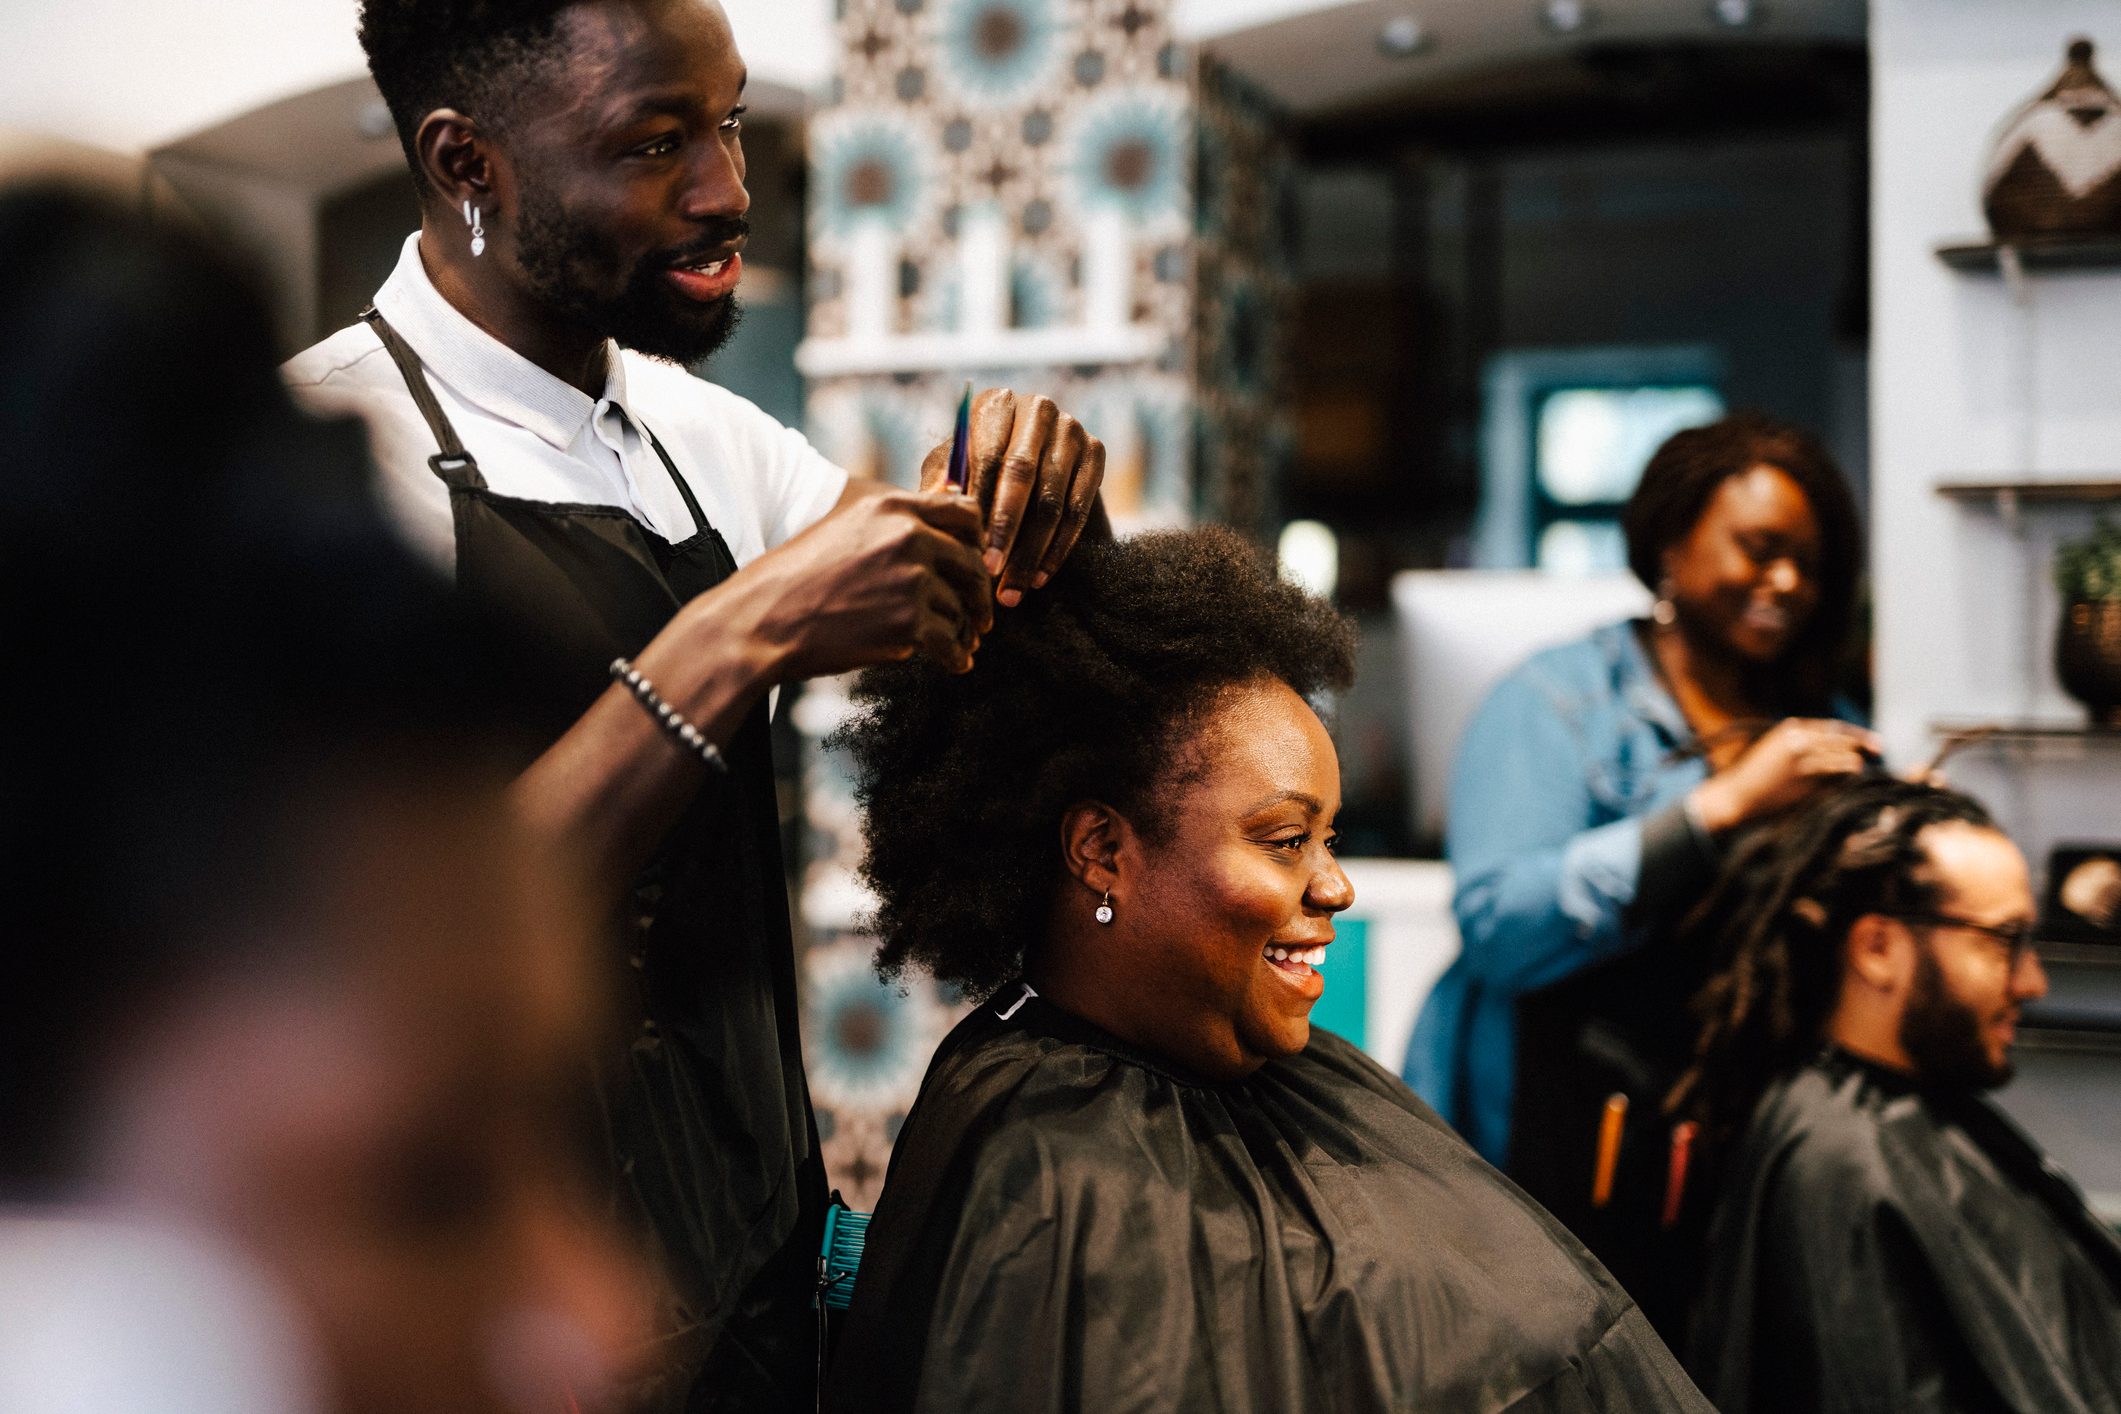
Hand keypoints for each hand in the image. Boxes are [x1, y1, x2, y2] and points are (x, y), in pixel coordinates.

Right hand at [714, 488, 993, 678]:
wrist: (763, 620)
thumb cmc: (796, 577)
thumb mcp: (843, 529)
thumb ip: (893, 523)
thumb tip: (939, 520)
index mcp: (892, 507)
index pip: (964, 512)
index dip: (979, 540)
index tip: (977, 561)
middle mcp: (909, 537)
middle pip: (973, 564)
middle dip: (980, 594)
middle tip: (981, 614)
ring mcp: (913, 580)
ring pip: (961, 607)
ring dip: (965, 629)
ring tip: (963, 643)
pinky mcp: (911, 623)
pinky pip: (952, 643)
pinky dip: (957, 657)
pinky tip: (957, 663)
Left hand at [919, 388, 1105, 606]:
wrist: (1027, 467)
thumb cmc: (974, 470)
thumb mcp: (951, 471)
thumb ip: (942, 485)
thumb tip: (941, 504)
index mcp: (996, 403)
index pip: (988, 455)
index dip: (979, 504)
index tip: (968, 547)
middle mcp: (1038, 408)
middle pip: (1022, 474)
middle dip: (1005, 529)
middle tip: (990, 570)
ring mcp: (1071, 429)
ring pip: (1053, 499)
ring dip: (1032, 551)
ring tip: (1012, 589)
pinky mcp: (1096, 452)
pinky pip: (1080, 509)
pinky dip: (1059, 549)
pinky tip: (1039, 578)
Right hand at [1691, 718, 1882, 834]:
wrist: (1735, 796)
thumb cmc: (1756, 779)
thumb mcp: (1776, 752)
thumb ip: (1803, 747)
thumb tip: (1839, 753)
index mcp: (1791, 729)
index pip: (1833, 728)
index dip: (1856, 735)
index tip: (1873, 743)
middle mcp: (1797, 738)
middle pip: (1841, 738)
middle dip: (1863, 744)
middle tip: (1879, 751)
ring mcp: (1800, 756)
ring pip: (1841, 754)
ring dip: (1855, 762)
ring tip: (1861, 769)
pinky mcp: (1802, 775)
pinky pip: (1834, 771)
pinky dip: (1847, 773)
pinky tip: (1853, 776)